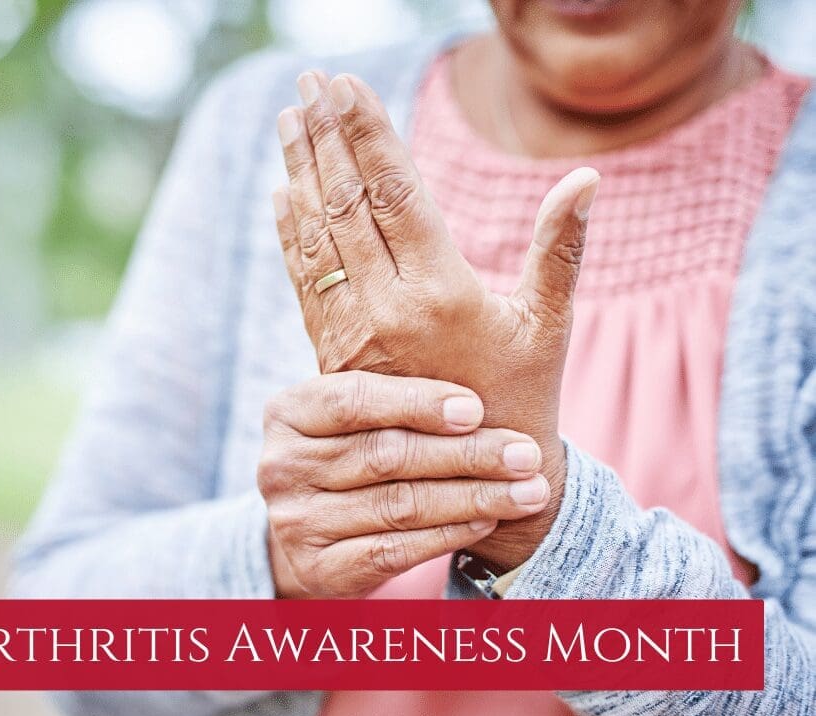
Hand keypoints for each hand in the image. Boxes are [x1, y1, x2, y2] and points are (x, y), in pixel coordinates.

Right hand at [258, 371, 549, 597]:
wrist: (314, 534)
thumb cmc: (355, 452)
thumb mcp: (359, 412)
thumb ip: (400, 380)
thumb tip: (477, 316)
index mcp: (287, 411)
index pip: (353, 399)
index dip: (417, 402)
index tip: (477, 408)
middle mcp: (280, 465)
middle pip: (384, 454)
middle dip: (466, 454)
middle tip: (525, 453)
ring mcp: (295, 521)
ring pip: (399, 506)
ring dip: (474, 497)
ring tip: (528, 490)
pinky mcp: (318, 568)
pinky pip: (396, 550)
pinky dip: (450, 533)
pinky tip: (489, 518)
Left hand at [272, 72, 598, 569]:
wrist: (475, 482)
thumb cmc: (525, 398)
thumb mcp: (548, 324)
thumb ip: (560, 249)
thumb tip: (585, 178)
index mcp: (442, 291)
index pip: (395, 191)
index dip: (368, 133)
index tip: (345, 84)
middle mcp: (387, 308)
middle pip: (347, 204)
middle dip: (326, 137)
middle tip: (309, 80)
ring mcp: (353, 333)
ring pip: (319, 239)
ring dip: (300, 175)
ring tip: (290, 121)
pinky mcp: (334, 356)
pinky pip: (306, 284)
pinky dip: (292, 236)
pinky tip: (283, 196)